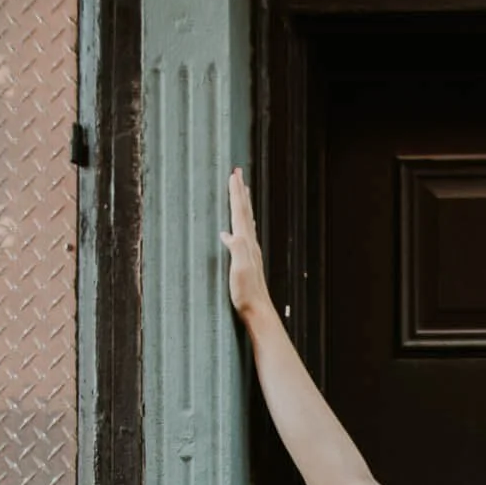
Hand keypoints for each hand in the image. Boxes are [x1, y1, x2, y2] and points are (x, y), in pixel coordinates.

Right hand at [220, 165, 271, 321]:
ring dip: (244, 204)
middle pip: (244, 212)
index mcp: (245, 243)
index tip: (233, 174)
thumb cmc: (246, 294)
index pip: (239, 212)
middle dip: (240, 192)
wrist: (258, 311)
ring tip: (243, 191)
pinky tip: (241, 227)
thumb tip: (227, 233)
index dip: (235, 193)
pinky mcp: (248, 260)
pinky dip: (243, 223)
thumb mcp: (239, 270)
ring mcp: (250, 252)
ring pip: (246, 221)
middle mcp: (249, 244)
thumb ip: (236, 250)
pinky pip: (245, 233)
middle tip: (238, 173)